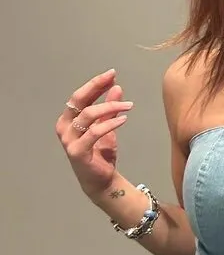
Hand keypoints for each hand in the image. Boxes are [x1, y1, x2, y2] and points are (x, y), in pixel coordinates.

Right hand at [55, 69, 132, 200]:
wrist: (100, 181)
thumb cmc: (100, 153)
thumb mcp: (107, 126)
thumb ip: (109, 108)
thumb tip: (116, 87)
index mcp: (68, 120)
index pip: (80, 96)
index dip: (95, 84)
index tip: (111, 74)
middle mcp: (65, 128)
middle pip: (79, 101)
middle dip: (96, 87)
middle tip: (113, 79)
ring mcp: (69, 140)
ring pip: (88, 115)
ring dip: (110, 106)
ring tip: (128, 105)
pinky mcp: (77, 151)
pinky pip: (95, 132)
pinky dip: (110, 123)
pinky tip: (124, 119)